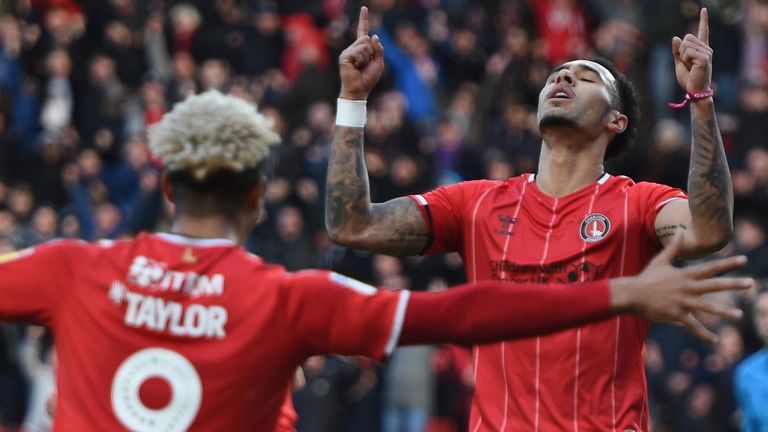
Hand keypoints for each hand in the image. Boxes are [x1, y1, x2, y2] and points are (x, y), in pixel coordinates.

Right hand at [338, 6, 384, 99]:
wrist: (359, 89)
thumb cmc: (368, 78)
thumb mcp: (379, 62)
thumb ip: (378, 49)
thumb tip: (373, 35)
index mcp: (362, 48)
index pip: (363, 31)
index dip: (363, 19)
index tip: (364, 8)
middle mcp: (354, 47)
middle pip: (366, 38)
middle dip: (371, 52)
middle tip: (365, 64)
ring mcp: (348, 51)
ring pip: (363, 45)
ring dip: (366, 57)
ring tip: (360, 67)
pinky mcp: (344, 56)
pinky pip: (358, 52)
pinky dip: (361, 60)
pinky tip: (356, 67)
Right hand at [610, 235, 750, 343]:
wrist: (632, 294)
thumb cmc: (647, 277)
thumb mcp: (660, 261)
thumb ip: (673, 248)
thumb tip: (680, 232)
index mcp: (685, 275)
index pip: (710, 267)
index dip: (727, 263)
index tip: (743, 260)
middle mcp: (687, 288)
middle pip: (714, 285)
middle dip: (733, 284)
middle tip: (750, 283)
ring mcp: (683, 302)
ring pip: (707, 307)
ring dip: (724, 311)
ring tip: (739, 315)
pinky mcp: (677, 315)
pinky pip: (694, 326)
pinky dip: (704, 335)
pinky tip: (715, 340)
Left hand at [672, 8, 712, 92]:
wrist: (694, 91)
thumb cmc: (689, 79)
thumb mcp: (680, 63)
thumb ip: (677, 51)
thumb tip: (676, 37)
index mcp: (701, 49)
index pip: (703, 31)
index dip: (703, 20)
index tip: (704, 9)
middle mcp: (706, 48)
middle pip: (686, 37)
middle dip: (681, 50)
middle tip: (688, 63)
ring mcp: (707, 52)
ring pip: (686, 44)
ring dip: (683, 56)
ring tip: (690, 66)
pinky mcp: (704, 58)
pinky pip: (687, 52)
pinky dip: (685, 60)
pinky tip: (692, 67)